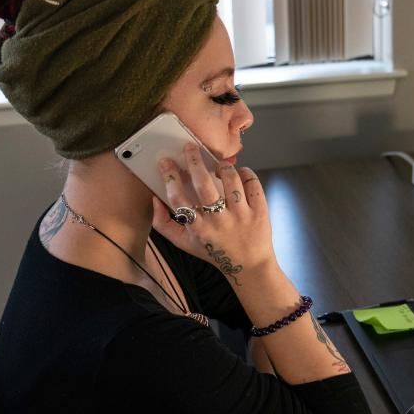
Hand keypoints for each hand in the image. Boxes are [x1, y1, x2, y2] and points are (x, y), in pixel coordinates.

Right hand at [151, 143, 274, 278]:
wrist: (248, 266)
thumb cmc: (213, 250)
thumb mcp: (184, 243)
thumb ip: (163, 223)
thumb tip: (155, 199)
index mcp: (198, 228)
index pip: (178, 199)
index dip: (169, 177)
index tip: (165, 162)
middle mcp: (219, 221)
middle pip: (203, 184)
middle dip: (194, 161)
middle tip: (190, 148)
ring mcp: (241, 215)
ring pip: (231, 179)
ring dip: (223, 166)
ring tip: (218, 166)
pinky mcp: (259, 211)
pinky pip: (252, 182)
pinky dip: (245, 172)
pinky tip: (239, 173)